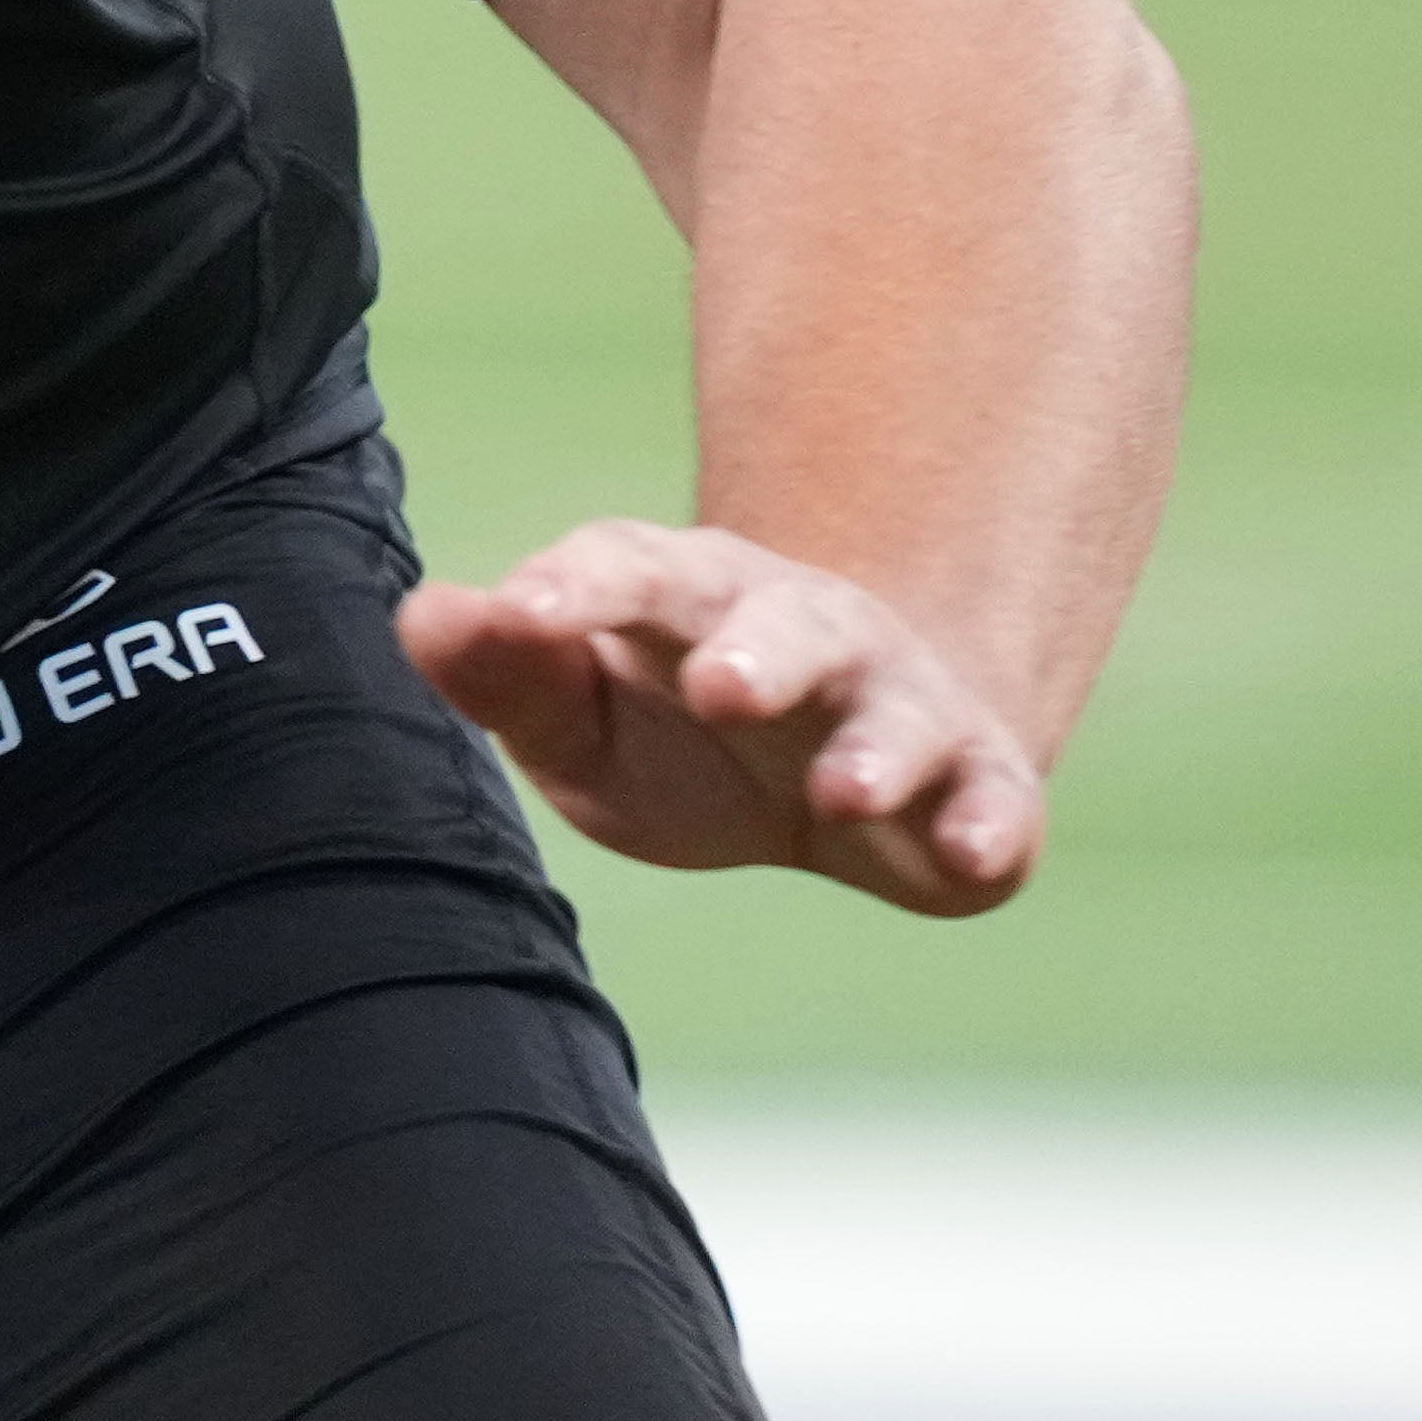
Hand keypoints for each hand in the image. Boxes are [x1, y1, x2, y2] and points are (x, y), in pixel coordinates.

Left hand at [396, 518, 1045, 917]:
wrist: (849, 774)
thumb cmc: (680, 738)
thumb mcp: (578, 718)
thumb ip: (503, 675)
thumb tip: (426, 614)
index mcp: (685, 597)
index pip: (625, 568)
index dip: (575, 586)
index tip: (523, 614)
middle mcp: (802, 630)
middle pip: (781, 621)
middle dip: (755, 649)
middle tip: (718, 686)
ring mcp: (899, 703)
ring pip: (893, 708)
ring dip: (874, 747)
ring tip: (844, 788)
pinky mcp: (977, 785)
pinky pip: (995, 798)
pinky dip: (990, 823)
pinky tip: (971, 851)